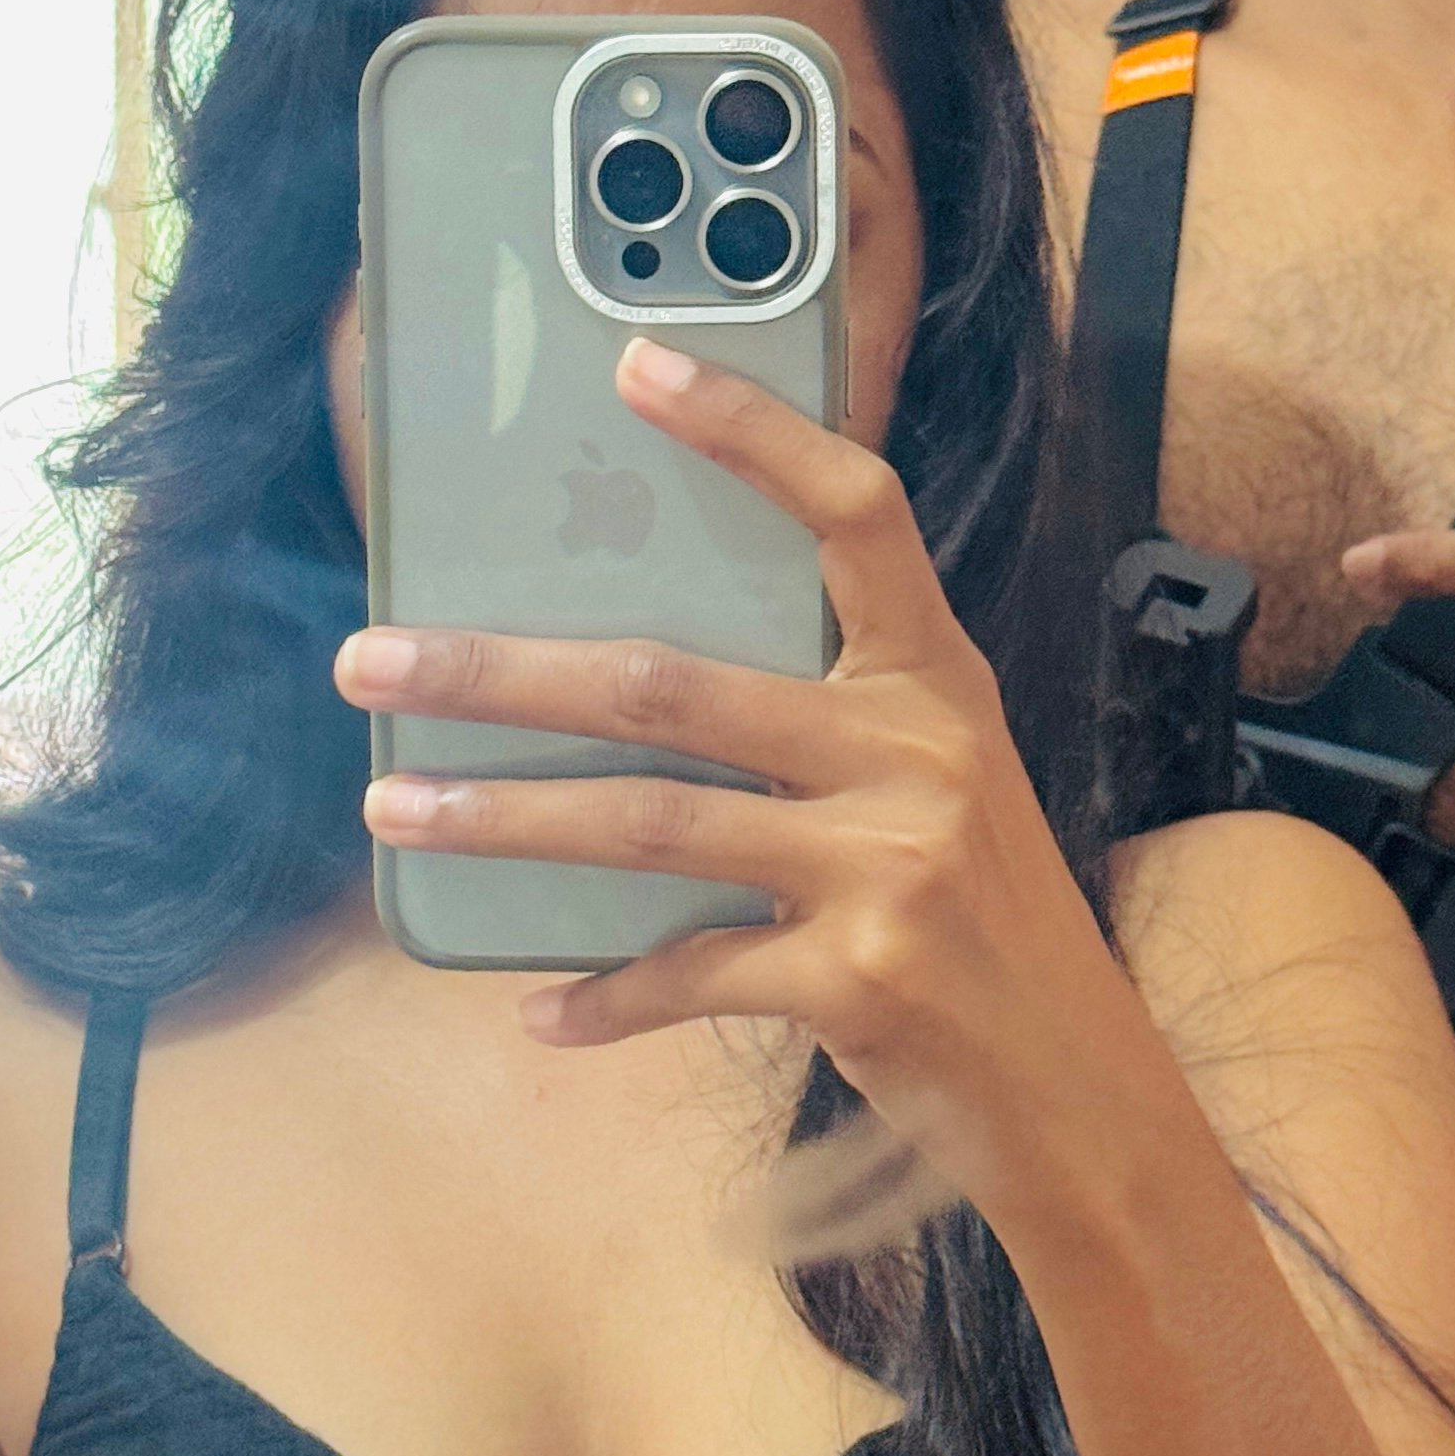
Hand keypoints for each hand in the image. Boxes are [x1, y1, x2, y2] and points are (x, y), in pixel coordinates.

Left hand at [334, 337, 1143, 1180]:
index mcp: (932, 680)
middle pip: (669, 683)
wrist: (1083, 1089)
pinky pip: (687, 972)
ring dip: (499, 820)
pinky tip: (535, 1006)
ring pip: (646, 823)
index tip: (634, 366)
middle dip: (497, 674)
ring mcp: (890, 868)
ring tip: (393, 809)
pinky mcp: (859, 982)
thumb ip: (820, 724)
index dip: (749, 433)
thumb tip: (617, 688)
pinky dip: (600, 996)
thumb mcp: (933, 789)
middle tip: (370, 663)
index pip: (854, 513)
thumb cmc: (980, 923)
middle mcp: (914, 754)